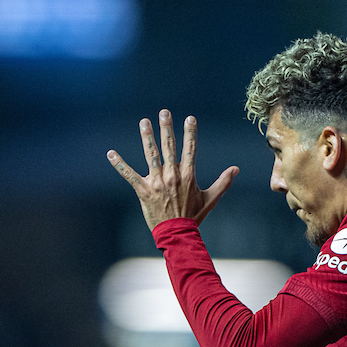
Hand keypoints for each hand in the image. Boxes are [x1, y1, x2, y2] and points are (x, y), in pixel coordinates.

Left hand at [108, 110, 238, 231]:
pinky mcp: (143, 191)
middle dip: (166, 128)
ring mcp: (156, 183)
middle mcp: (172, 176)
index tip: (189, 118)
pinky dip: (119, 164)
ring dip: (147, 137)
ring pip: (151, 155)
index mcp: (187, 176)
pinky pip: (129, 175)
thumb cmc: (194, 217)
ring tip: (144, 122)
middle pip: (169, 147)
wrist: (177, 234)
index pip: (190, 149)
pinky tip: (111, 153)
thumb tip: (236, 169)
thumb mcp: (211, 199)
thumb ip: (223, 182)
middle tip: (163, 112)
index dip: (190, 133)